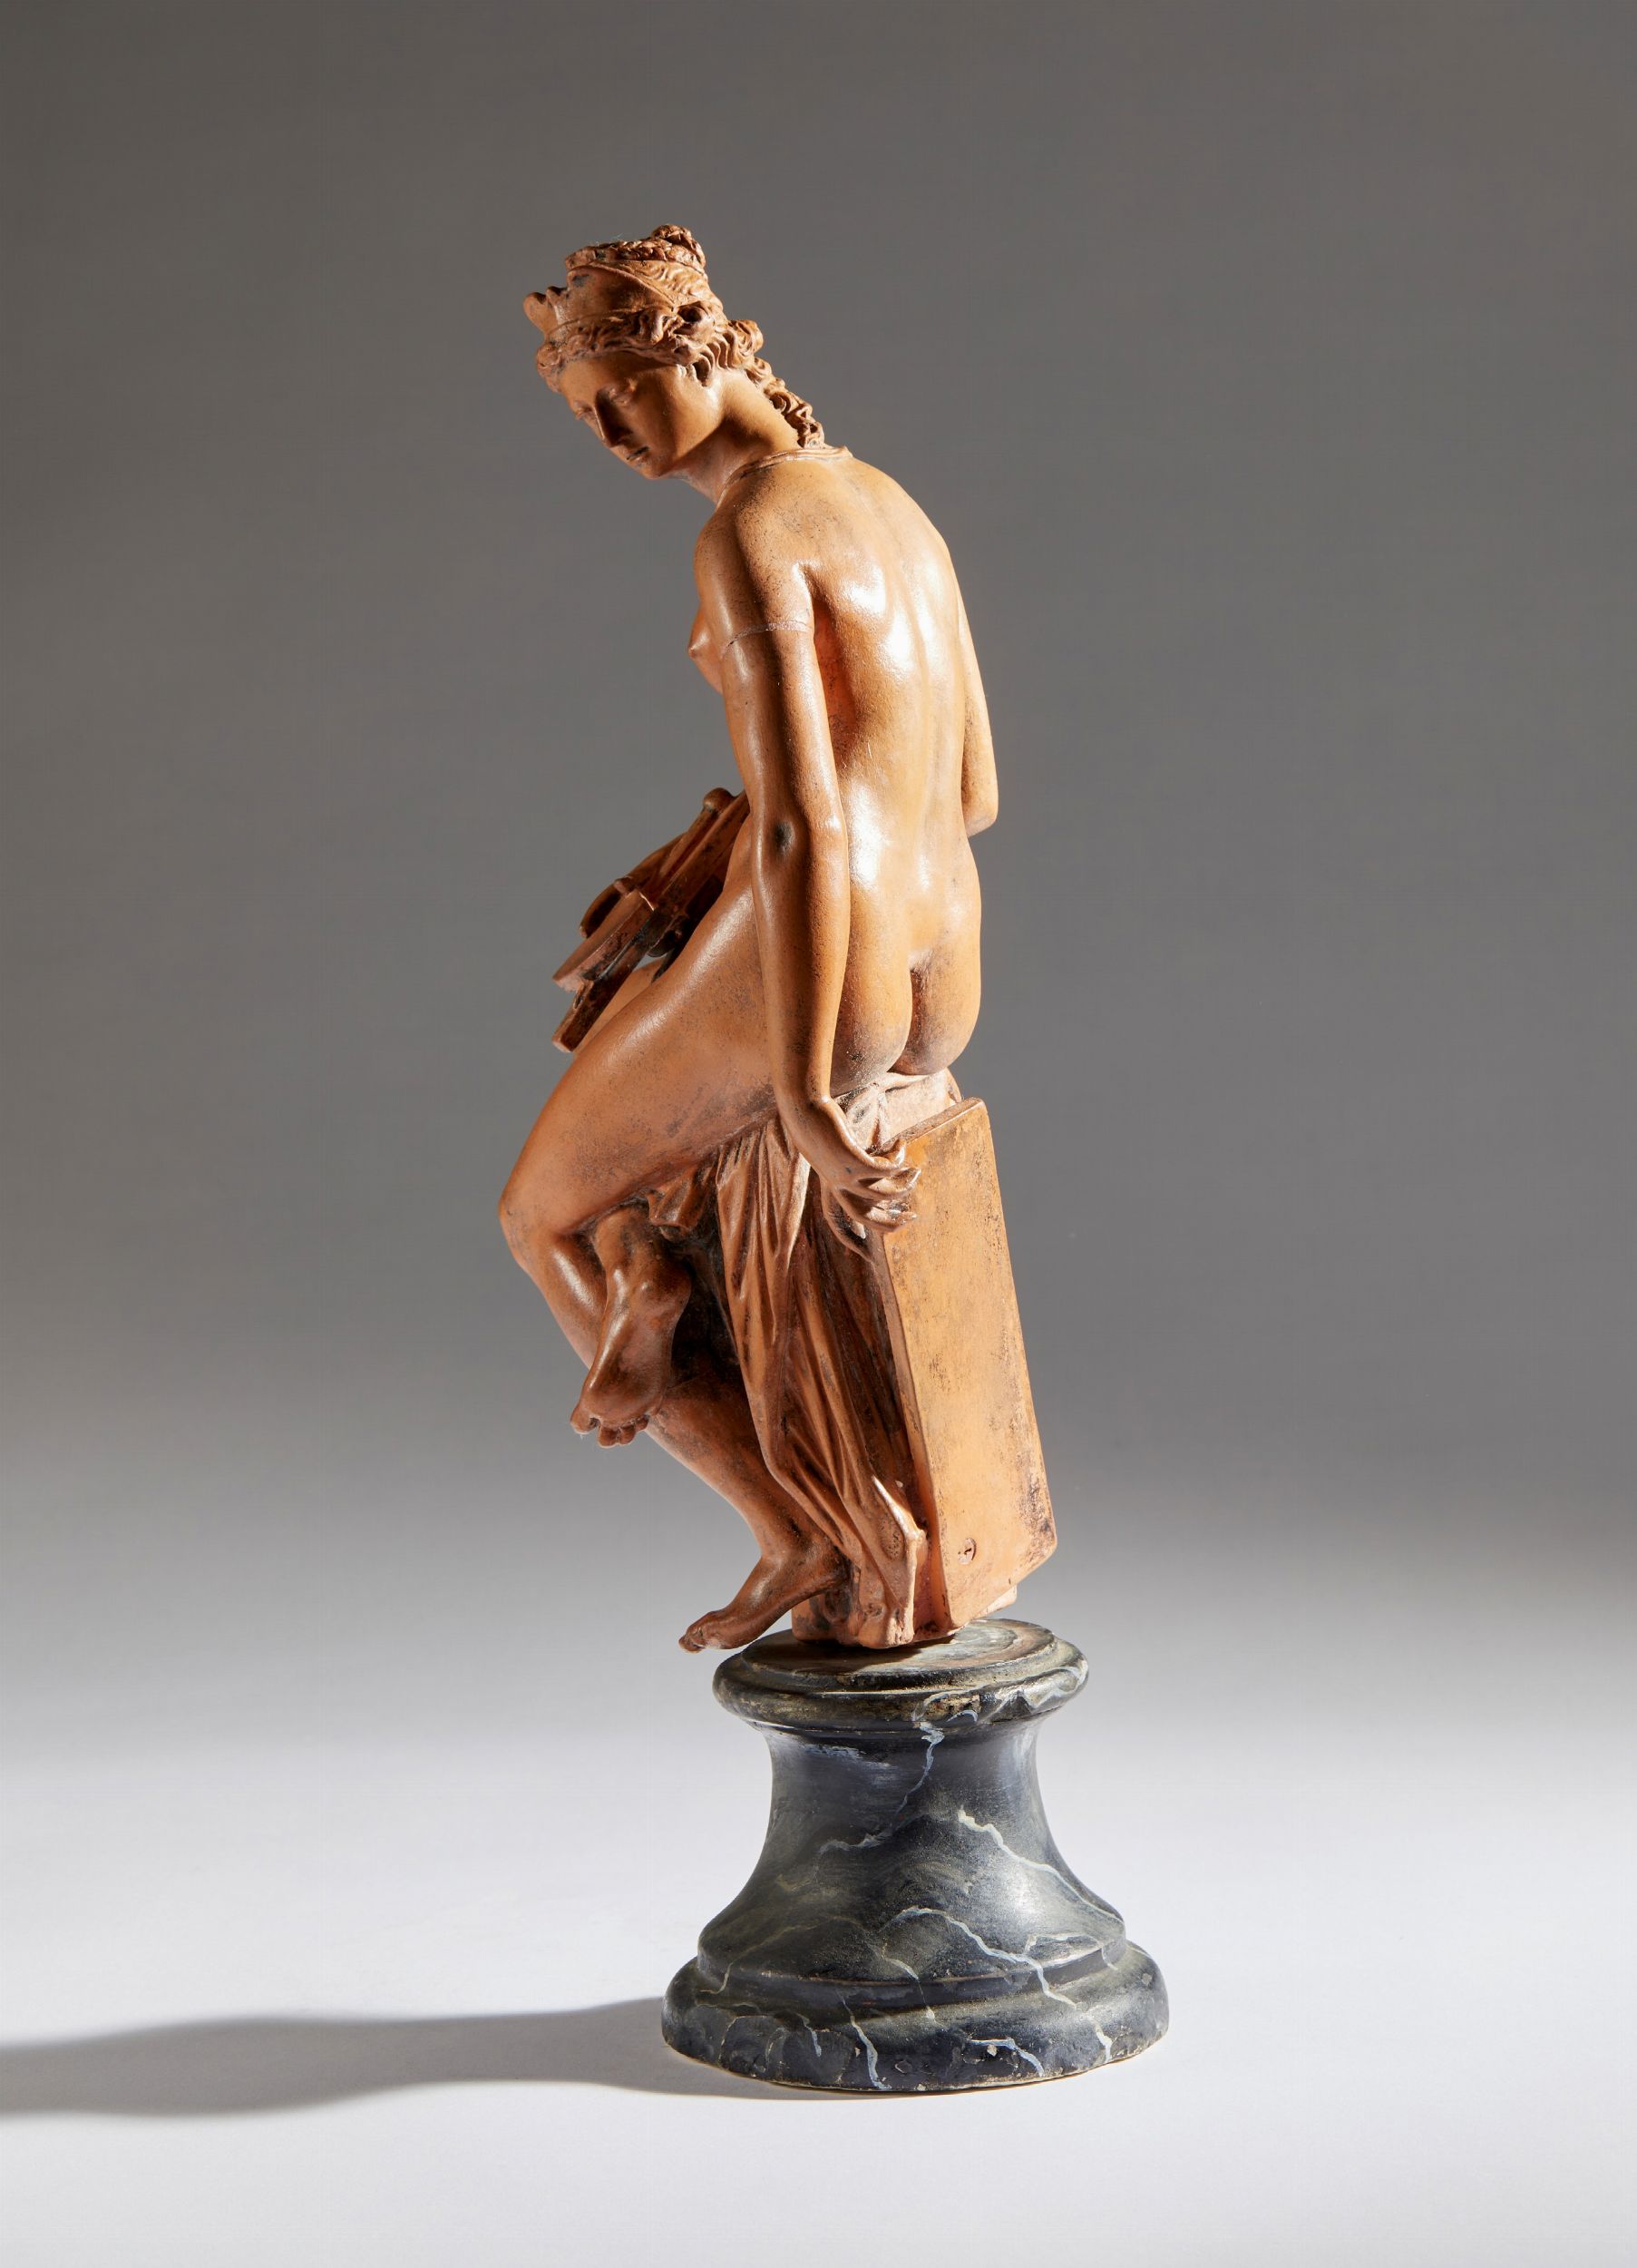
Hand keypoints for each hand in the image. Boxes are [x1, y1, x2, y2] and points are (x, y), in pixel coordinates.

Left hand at [778, 1094, 919, 1238]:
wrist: (806, 1113)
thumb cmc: (822, 1132)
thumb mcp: (834, 1158)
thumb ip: (849, 1174)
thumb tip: (870, 1185)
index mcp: (828, 1191)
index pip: (838, 1225)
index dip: (853, 1243)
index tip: (869, 1260)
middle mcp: (836, 1188)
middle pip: (867, 1218)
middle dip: (892, 1222)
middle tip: (913, 1215)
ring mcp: (845, 1176)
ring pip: (884, 1192)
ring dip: (903, 1184)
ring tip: (914, 1172)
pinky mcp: (854, 1160)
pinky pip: (886, 1168)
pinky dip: (898, 1158)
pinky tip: (901, 1144)